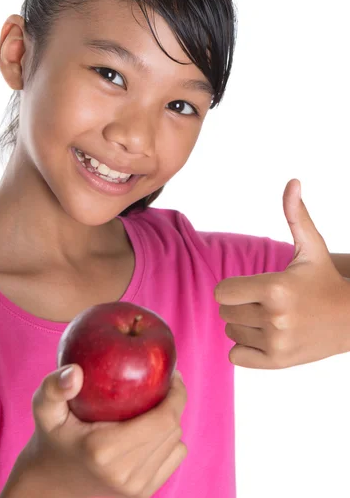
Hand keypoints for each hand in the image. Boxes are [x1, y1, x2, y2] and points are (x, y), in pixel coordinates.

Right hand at [9, 364, 187, 497]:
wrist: (49, 486)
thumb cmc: (51, 438)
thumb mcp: (45, 409)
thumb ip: (54, 387)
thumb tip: (76, 372)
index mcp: (105, 450)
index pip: (164, 419)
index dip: (177, 394)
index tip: (172, 373)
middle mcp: (125, 474)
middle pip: (172, 430)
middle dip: (175, 403)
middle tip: (164, 381)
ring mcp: (135, 490)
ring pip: (176, 445)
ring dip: (171, 421)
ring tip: (157, 402)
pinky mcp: (142, 496)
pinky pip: (173, 460)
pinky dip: (169, 441)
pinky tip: (152, 427)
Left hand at [215, 178, 349, 368]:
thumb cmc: (324, 279)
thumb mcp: (311, 247)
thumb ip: (295, 215)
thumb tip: (293, 182)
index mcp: (275, 288)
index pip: (221, 292)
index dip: (233, 287)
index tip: (251, 286)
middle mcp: (275, 318)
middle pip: (224, 311)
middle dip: (239, 304)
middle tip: (265, 302)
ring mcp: (276, 344)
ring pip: (230, 331)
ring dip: (243, 325)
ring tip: (270, 319)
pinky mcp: (278, 363)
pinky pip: (235, 356)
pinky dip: (245, 348)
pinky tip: (266, 337)